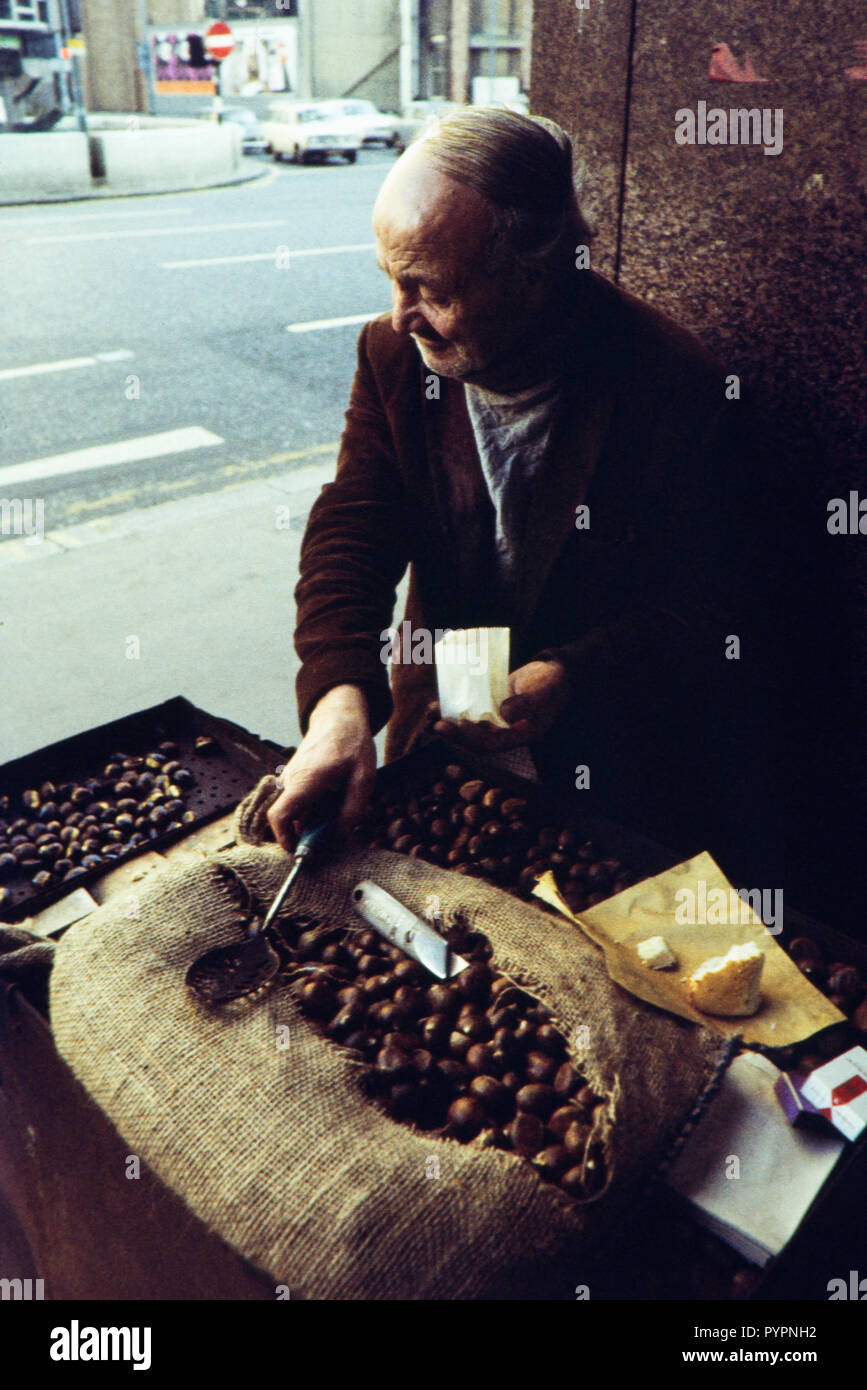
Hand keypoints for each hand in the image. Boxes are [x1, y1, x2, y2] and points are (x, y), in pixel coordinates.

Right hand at [266, 685, 376, 850]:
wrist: (339, 718)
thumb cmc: (352, 745)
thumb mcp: (363, 780)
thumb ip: (352, 811)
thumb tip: (338, 836)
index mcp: (306, 781)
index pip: (280, 816)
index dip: (286, 840)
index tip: (302, 852)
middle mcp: (291, 781)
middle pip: (290, 819)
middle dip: (310, 832)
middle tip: (337, 827)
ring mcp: (289, 779)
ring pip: (296, 811)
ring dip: (315, 818)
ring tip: (340, 805)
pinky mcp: (294, 779)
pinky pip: (299, 801)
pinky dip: (314, 807)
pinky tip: (334, 797)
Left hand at [430, 659, 570, 752]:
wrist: (551, 674)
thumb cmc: (551, 685)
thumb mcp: (543, 692)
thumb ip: (526, 703)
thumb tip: (504, 714)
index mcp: (519, 735)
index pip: (493, 743)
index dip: (475, 736)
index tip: (461, 723)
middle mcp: (504, 732)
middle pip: (474, 740)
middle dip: (455, 734)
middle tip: (437, 725)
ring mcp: (494, 720)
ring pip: (467, 727)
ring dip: (448, 723)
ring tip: (430, 714)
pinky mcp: (487, 707)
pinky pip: (467, 711)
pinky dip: (452, 709)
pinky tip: (436, 704)